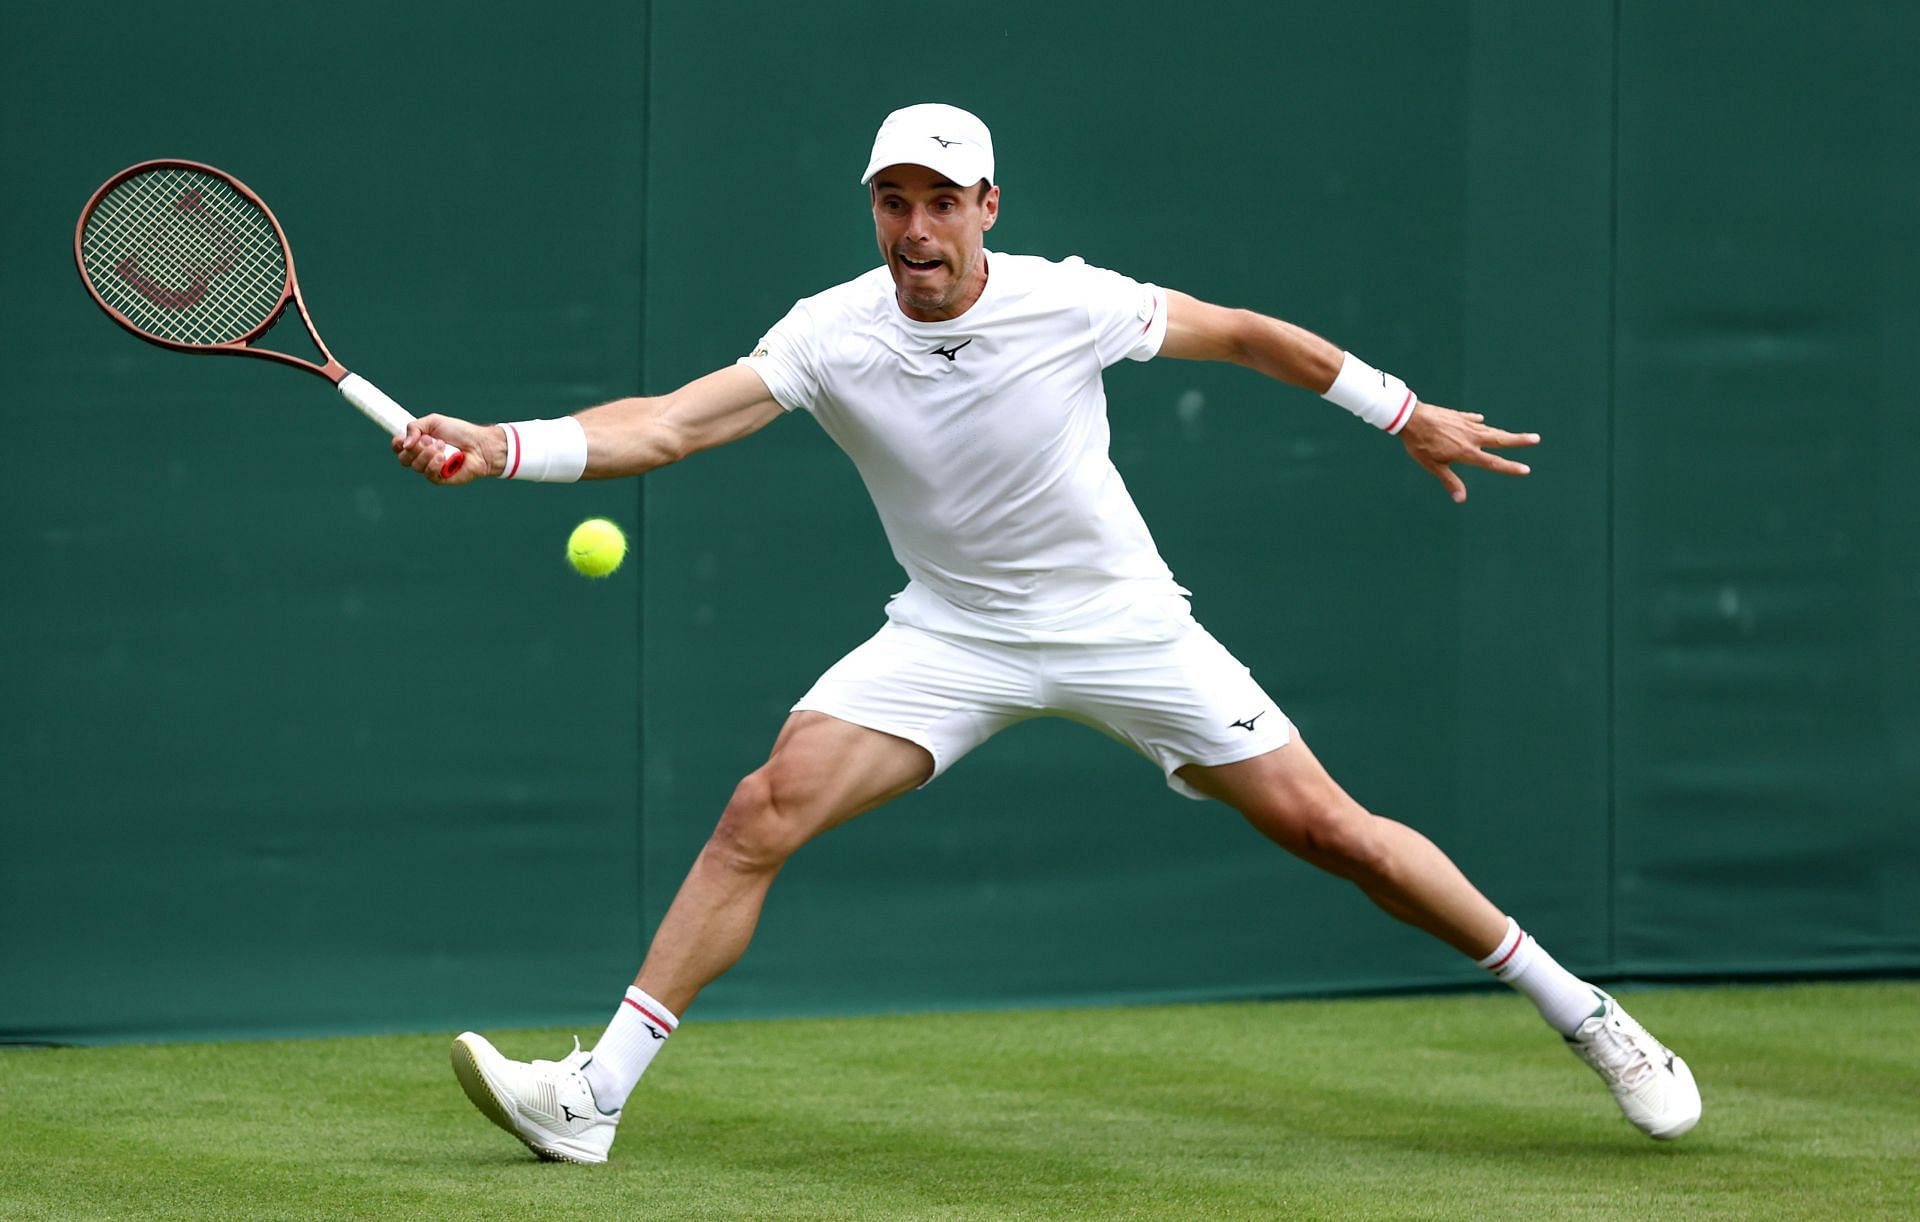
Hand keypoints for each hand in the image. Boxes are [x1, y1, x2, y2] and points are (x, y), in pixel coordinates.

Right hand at [394, 414, 495, 484]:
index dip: (397, 444)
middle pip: (403, 459)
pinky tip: (444, 458)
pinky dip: (435, 464)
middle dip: (416, 448)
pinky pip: (428, 474)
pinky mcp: (439, 478)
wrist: (479, 444)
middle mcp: (421, 457)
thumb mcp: (434, 421)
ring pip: (415, 466)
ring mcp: (429, 468)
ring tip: (443, 446)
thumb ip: (415, 427)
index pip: (397, 447)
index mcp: (417, 442)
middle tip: (431, 440)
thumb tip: (404, 444)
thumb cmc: (459, 432)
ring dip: (428, 454)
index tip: (405, 439)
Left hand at [1397, 402, 1539, 503]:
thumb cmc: (1420, 444)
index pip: (1493, 462)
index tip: (1526, 469)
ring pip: (1489, 429)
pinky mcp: (1457, 416)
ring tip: (1514, 435)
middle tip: (1536, 438)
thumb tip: (1461, 499)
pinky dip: (1477, 421)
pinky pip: (1471, 419)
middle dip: (1519, 440)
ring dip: (1503, 433)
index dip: (1510, 467)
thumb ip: (1449, 481)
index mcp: (1466, 451)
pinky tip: (1481, 420)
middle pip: (1500, 439)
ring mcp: (1465, 424)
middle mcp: (1471, 437)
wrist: (1411, 417)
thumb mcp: (1433, 466)